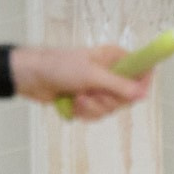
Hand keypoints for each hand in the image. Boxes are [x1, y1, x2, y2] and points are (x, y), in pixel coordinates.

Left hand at [10, 44, 148, 120]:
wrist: (30, 77)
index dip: (141, 85)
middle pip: (126, 97)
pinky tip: (73, 104)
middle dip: (107, 101)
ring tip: (77, 98)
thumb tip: (143, 94)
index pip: (142, 70)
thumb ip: (119, 86)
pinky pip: (97, 115)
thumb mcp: (92, 75)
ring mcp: (99, 88)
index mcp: (114, 58)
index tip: (136, 94)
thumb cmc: (59, 67)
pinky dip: (84, 113)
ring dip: (93, 108)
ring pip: (110, 109)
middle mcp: (110, 72)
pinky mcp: (88, 101)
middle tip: (92, 94)